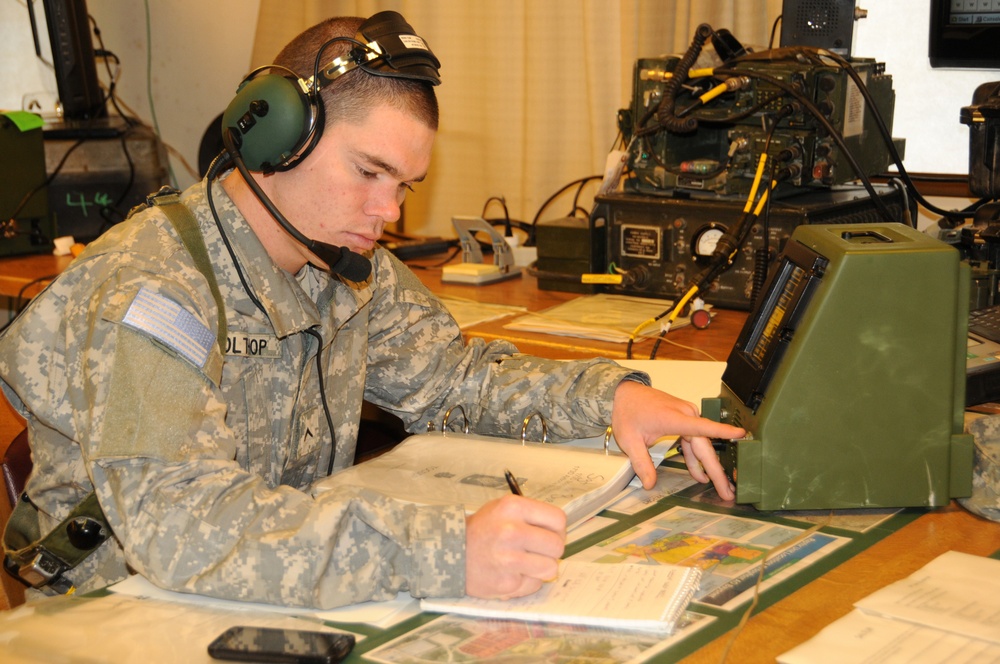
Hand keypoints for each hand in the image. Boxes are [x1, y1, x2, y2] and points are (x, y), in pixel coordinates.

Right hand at [465, 495, 565, 598]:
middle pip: (557, 545)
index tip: (548, 534)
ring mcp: (508, 559)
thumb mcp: (502, 509)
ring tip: (524, 563)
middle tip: (537, 551)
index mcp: (513, 508)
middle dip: (550, 550)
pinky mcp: (506, 583)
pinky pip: (534, 584)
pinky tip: (511, 573)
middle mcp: (511, 531)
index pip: (558, 520)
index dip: (557, 529)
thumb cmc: (482, 529)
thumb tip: (560, 532)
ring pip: (550, 568)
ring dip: (541, 568)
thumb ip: (531, 515)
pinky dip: (526, 581)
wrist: (450, 553)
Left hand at [611, 381, 744, 499]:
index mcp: (673, 418)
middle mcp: (684, 414)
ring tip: (721, 487)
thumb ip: (641, 463)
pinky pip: (694, 440)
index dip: (722, 432)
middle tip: (727, 491)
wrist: (625, 393)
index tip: (741, 434)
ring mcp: (686, 415)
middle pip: (705, 446)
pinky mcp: (684, 418)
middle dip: (716, 471)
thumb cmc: (628, 412)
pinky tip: (699, 474)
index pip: (702, 427)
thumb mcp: (630, 440)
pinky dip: (695, 457)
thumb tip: (649, 484)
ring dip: (709, 466)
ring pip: (701, 445)